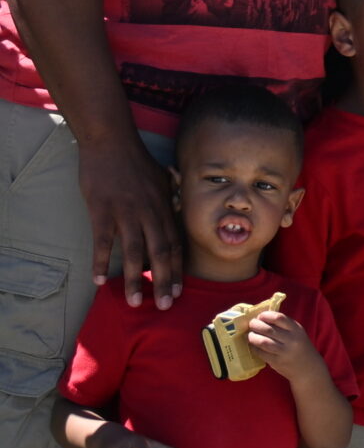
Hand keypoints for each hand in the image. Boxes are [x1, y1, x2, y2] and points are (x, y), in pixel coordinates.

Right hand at [78, 135, 181, 307]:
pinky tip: (98, 279)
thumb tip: (175, 212)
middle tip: (165, 305)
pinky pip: (103, 241)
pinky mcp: (102, 210)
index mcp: (164, 207)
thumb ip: (169, 198)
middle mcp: (149, 213)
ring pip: (134, 252)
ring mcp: (126, 212)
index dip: (178, 268)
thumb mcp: (162, 178)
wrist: (111, 142)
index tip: (179, 290)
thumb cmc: (136, 161)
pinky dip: (101, 261)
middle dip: (164, 281)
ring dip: (134, 279)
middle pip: (160, 252)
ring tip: (133, 301)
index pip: (176, 243)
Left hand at [244, 309, 321, 383]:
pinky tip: (253, 345)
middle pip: (268, 329)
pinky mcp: (277, 362)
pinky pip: (261, 353)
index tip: (260, 316)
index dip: (266, 315)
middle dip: (256, 325)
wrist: (308, 368)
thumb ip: (283, 325)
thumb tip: (262, 318)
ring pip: (263, 342)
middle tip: (251, 324)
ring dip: (253, 337)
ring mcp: (284, 352)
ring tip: (250, 335)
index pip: (279, 318)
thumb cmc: (300, 347)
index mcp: (296, 329)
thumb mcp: (297, 333)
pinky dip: (254, 348)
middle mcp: (291, 340)